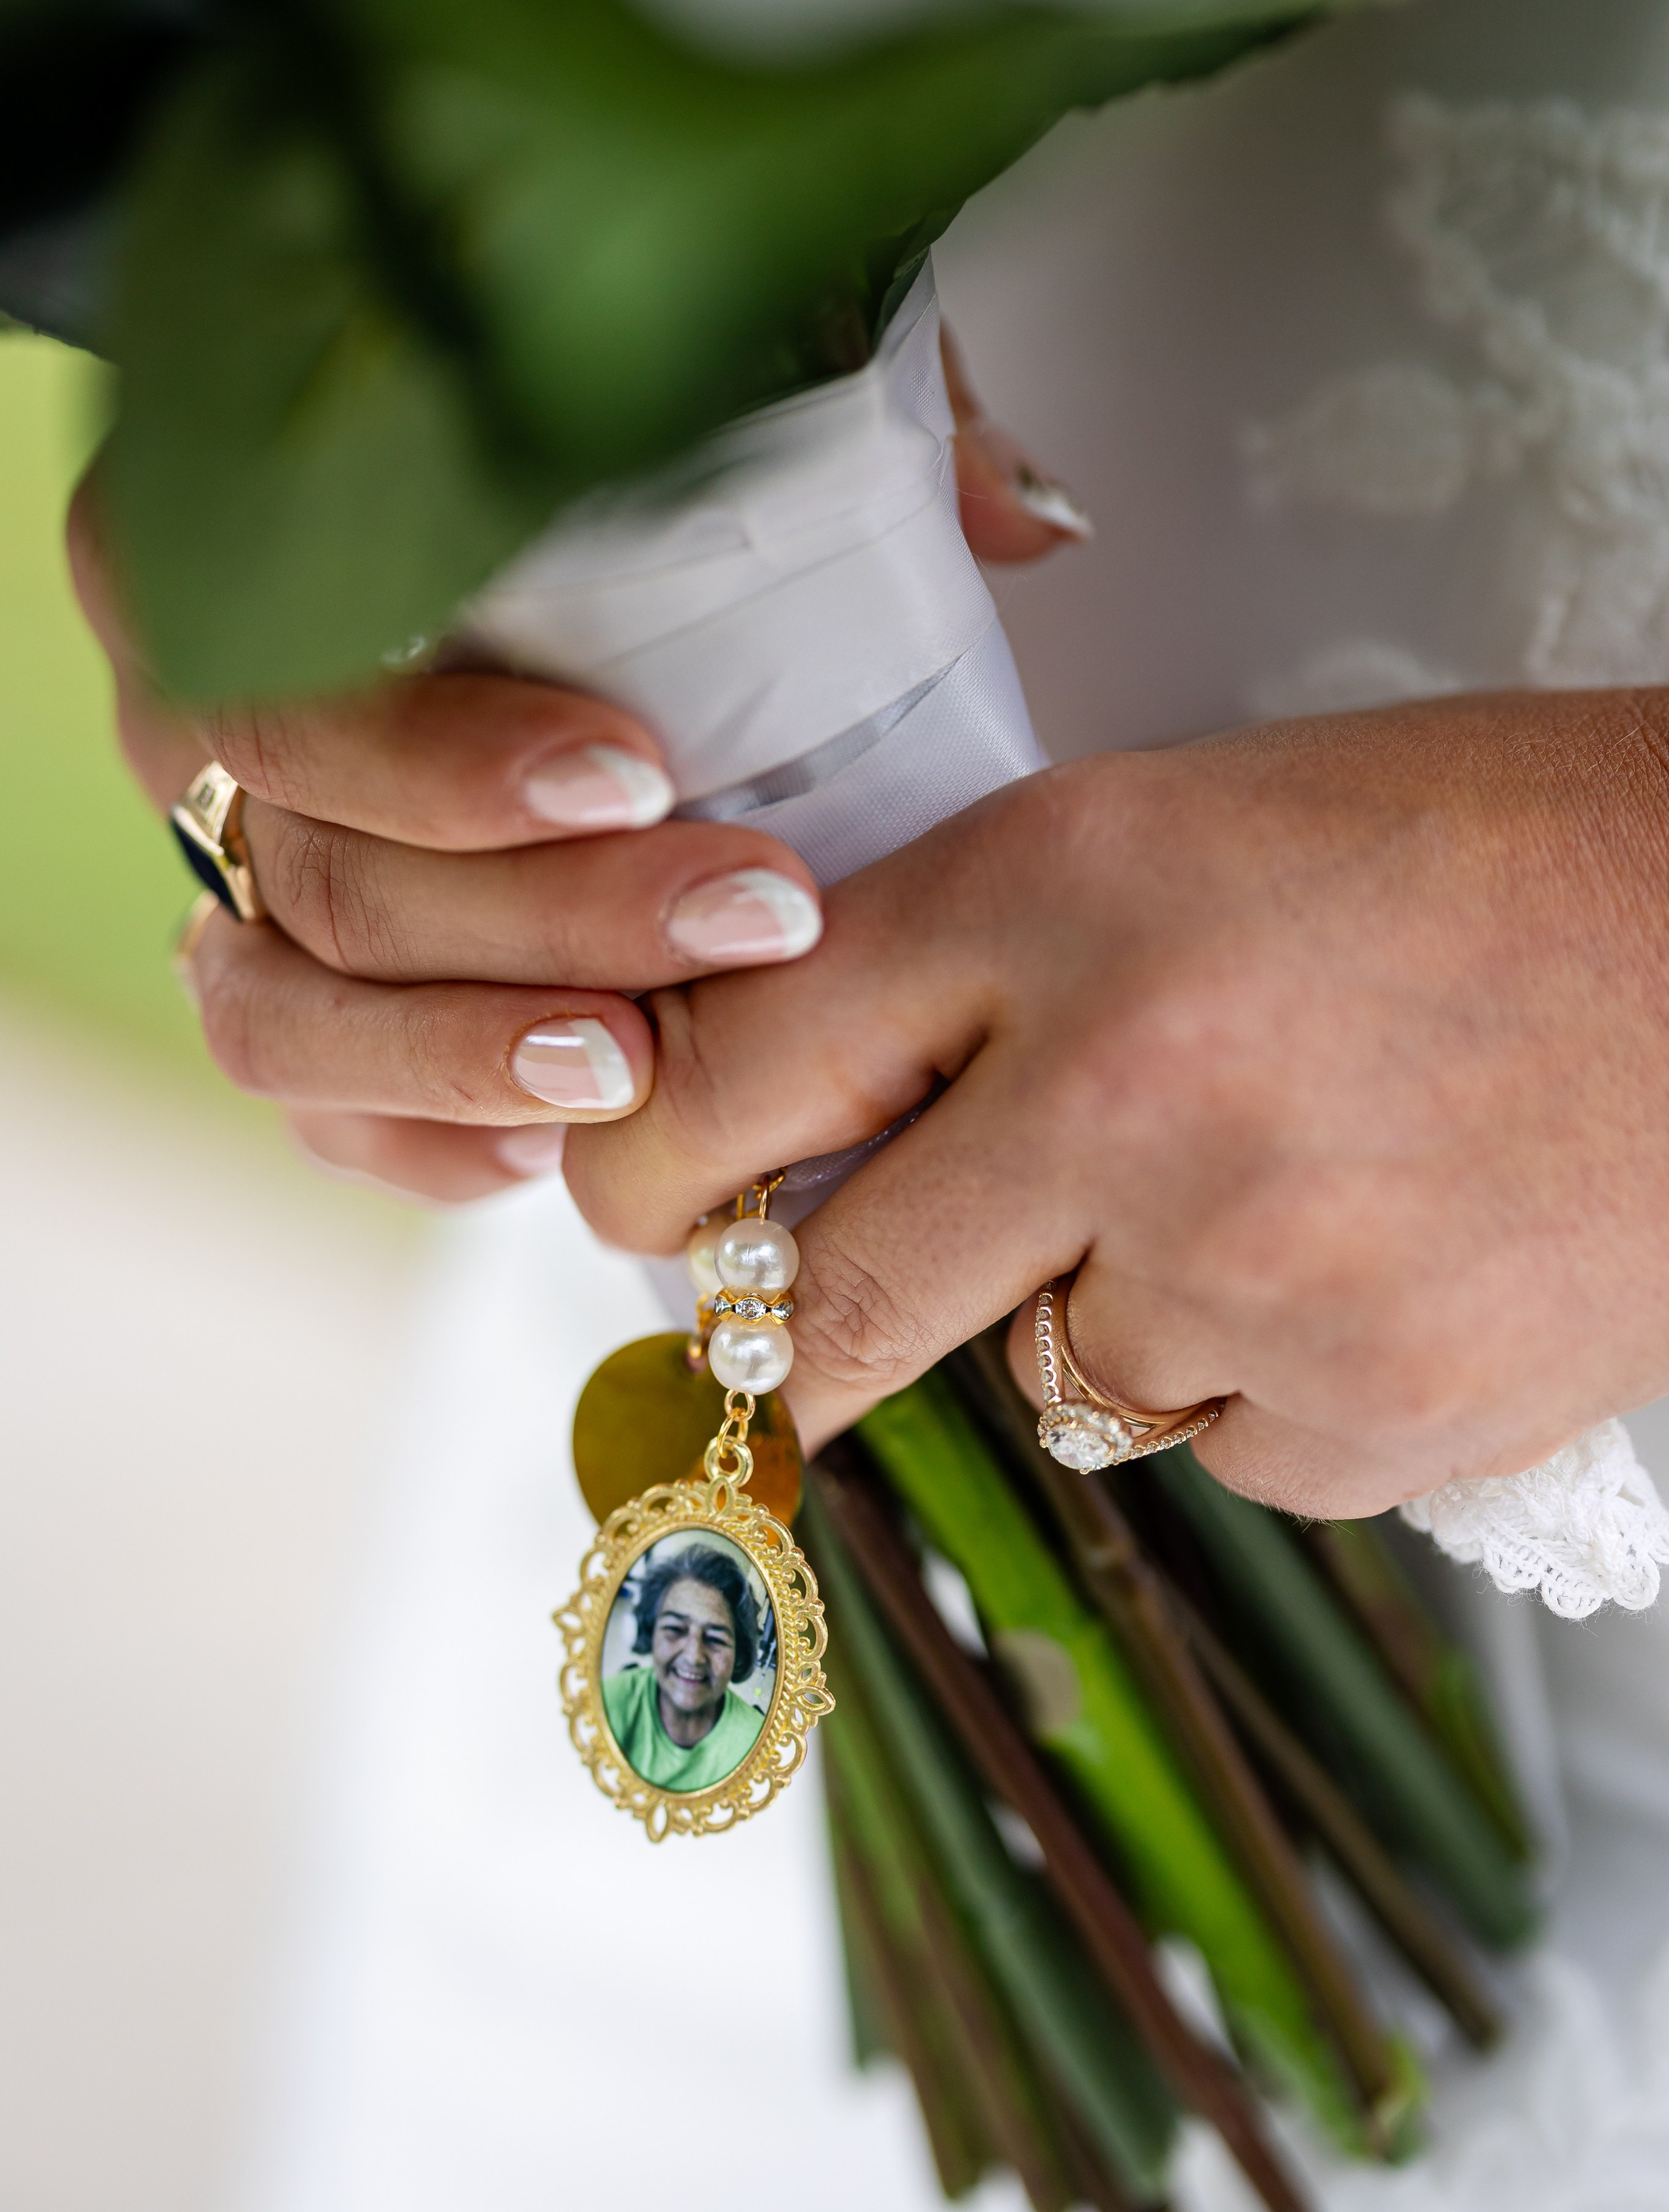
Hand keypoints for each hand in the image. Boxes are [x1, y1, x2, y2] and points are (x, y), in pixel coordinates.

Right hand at [72, 324, 1075, 1201]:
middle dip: (548, 917)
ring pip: (282, 1011)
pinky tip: (557, 1143)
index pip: (292, 674)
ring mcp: (220, 879)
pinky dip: (429, 1135)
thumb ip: (805, 424)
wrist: (451, 555)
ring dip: (471, 1055)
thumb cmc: (576, 477)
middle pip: (323, 868)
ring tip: (645, 1071)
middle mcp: (189, 730)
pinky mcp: (275, 994)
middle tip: (754, 917)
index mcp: (236, 561)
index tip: (640, 775)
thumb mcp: (686, 402)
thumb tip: (1019, 515)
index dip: (447, 751)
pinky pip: (308, 1105)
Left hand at [564, 691, 1668, 1515]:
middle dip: (797, 1330)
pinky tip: (1370, 1256)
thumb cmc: (1470, 850)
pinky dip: (1258, 1381)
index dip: (643, 1168)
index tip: (637, 1211)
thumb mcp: (1181, 828)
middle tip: (793, 1335)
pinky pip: (1218, 1450)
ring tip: (1270, 1188)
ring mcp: (1251, 1270)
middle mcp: (1123, 1084)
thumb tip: (810, 1132)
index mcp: (1057, 886)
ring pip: (1050, 1381)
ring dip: (1103, 1316)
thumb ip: (978, 967)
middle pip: (833, 1301)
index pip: (730, 1074)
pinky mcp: (1372, 1413)